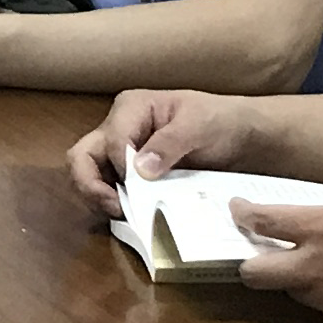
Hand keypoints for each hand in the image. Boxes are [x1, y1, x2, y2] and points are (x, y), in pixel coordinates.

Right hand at [62, 88, 265, 216]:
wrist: (240, 134)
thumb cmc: (220, 121)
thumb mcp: (199, 125)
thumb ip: (169, 143)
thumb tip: (138, 170)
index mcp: (131, 108)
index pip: (111, 141)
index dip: (122, 167)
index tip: (144, 185)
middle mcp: (117, 128)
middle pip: (82, 156)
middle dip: (89, 184)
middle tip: (114, 208)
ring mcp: (121, 153)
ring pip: (89, 175)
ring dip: (99, 197)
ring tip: (122, 214)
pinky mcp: (130, 174)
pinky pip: (109, 188)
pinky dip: (113, 202)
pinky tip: (130, 214)